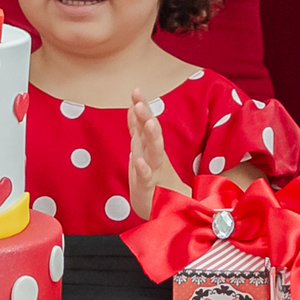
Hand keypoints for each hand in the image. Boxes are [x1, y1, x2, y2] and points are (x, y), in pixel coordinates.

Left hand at [127, 89, 188, 219]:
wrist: (164, 209)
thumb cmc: (152, 176)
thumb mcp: (142, 148)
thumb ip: (138, 127)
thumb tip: (135, 105)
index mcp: (151, 145)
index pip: (146, 122)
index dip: (142, 107)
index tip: (136, 90)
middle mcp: (154, 155)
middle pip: (152, 133)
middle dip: (147, 117)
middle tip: (140, 103)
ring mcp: (154, 171)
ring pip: (154, 152)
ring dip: (151, 137)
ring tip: (148, 124)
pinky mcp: (150, 188)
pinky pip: (147, 177)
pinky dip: (144, 169)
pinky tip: (138, 161)